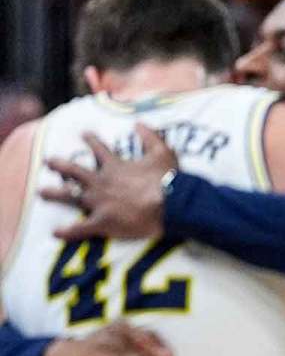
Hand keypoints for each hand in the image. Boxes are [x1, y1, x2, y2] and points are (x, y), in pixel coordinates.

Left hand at [40, 124, 175, 240]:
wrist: (170, 204)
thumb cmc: (168, 178)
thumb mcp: (163, 152)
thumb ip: (149, 136)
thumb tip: (138, 123)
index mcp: (115, 166)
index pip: (98, 149)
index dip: (90, 140)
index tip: (83, 134)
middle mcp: (101, 182)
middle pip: (74, 171)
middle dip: (59, 165)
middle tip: (47, 162)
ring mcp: (99, 202)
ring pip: (70, 196)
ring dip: (54, 193)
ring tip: (41, 192)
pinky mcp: (102, 221)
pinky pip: (80, 228)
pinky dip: (67, 231)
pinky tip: (56, 232)